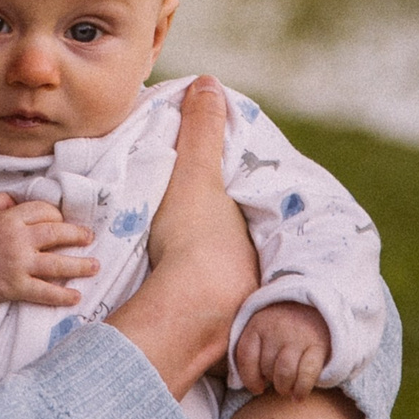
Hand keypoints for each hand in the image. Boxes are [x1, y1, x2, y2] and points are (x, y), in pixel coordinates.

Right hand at [0, 194, 96, 307]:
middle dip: (78, 234)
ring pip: (57, 264)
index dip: (57, 214)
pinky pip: (44, 292)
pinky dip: (62, 295)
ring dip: (80, 265)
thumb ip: (0, 200)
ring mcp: (18, 265)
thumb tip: (21, 198)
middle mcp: (18, 240)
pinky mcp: (15, 287)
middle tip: (90, 237)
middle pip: (57, 233)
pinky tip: (76, 296)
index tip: (62, 219)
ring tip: (95, 266)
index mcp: (9, 218)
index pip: (44, 211)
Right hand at [107, 78, 255, 394]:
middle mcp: (253, 267)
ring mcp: (236, 304)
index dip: (217, 201)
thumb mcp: (195, 173)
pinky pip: (202, 313)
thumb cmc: (196, 237)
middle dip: (213, 242)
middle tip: (180, 232)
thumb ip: (201, 131)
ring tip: (168, 266)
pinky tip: (166, 303)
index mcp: (250, 229)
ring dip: (199, 277)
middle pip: (230, 245)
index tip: (196, 200)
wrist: (189, 312)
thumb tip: (208, 82)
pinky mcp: (213, 337)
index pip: (236, 208)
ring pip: (218, 281)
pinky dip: (187, 306)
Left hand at [234, 303, 329, 399]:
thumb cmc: (284, 327)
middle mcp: (277, 329)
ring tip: (287, 389)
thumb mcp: (262, 328)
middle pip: (266, 367)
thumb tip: (245, 384)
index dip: (249, 379)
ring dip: (284, 387)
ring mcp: (298, 336)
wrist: (317, 308)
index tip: (258, 388)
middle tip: (278, 380)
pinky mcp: (318, 345)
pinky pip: (307, 374)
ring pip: (284, 373)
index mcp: (258, 324)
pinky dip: (301, 389)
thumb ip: (252, 350)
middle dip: (271, 380)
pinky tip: (299, 396)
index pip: (246, 357)